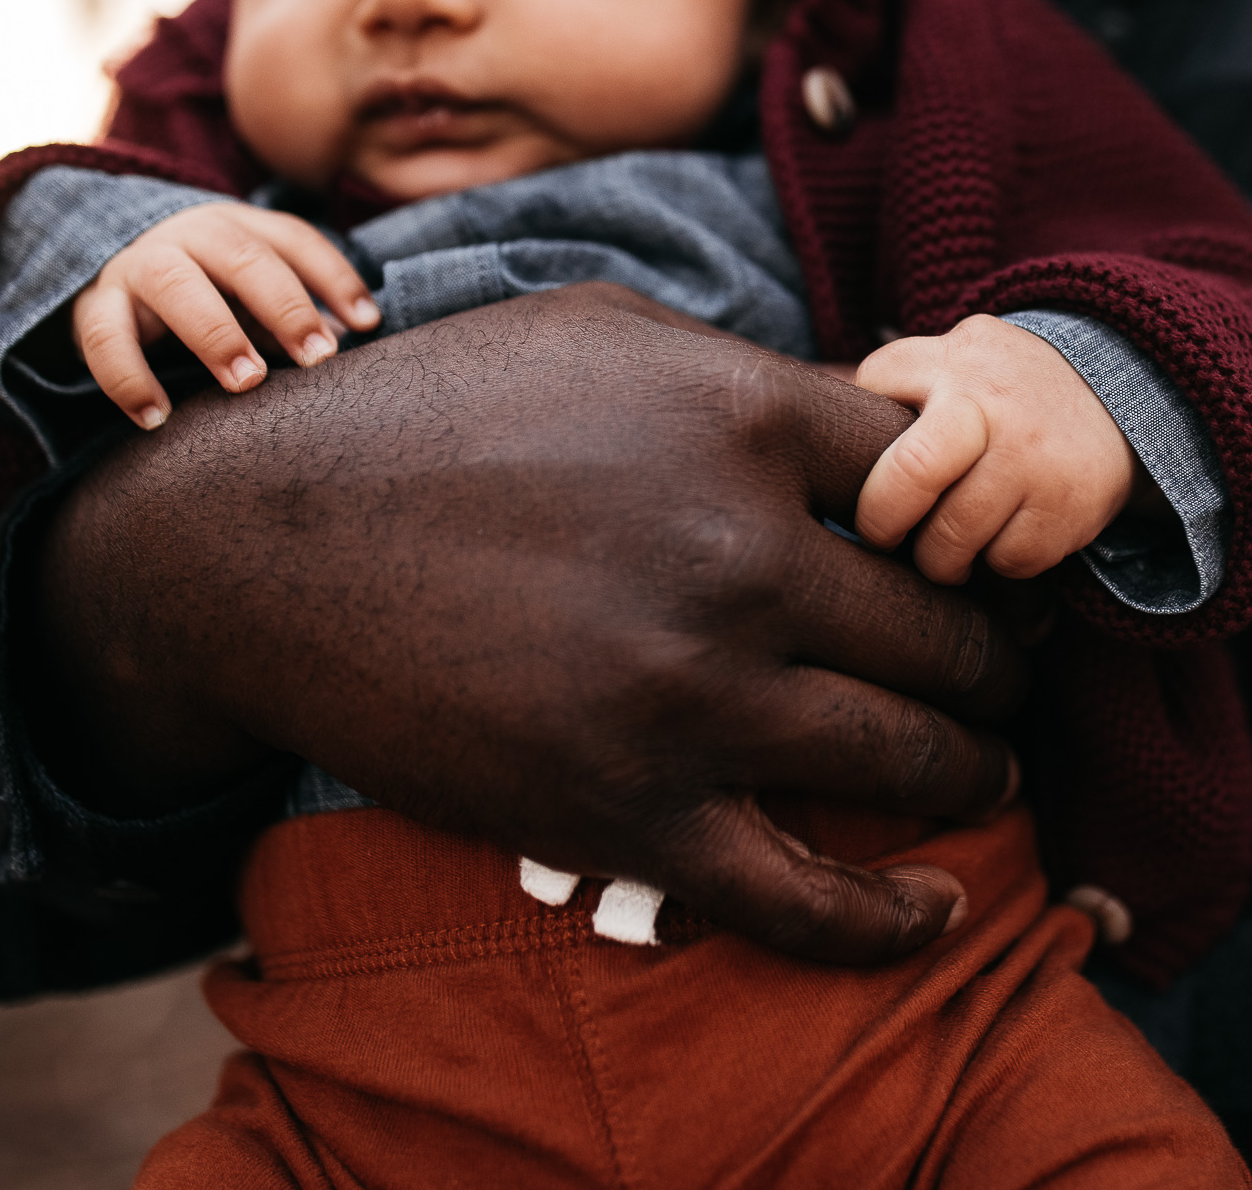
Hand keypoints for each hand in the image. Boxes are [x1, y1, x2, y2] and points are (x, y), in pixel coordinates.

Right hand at [33, 285, 1027, 965]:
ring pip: (911, 757)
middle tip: (993, 681)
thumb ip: (745, 372)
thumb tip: (872, 424)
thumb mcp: (596, 332)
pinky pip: (807, 901)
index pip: (937, 481)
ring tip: (975, 768)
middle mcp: (735, 556)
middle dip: (990, 665)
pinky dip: (892, 918)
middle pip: (951, 633)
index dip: (974, 532)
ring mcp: (684, 695)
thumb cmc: (426, 418)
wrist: (257, 545)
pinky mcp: (622, 814)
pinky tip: (935, 906)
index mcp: (737, 418)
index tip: (972, 569)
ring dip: (969, 769)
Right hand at [69, 201, 381, 428]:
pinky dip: (128, 377)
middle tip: (318, 357)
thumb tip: (343, 341)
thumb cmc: (202, 296)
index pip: (292, 239)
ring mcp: (136, 265)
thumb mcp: (246, 296)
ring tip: (247, 382)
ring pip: (174, 283)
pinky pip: (104, 336)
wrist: (103, 279)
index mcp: (235, 228)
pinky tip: (155, 418)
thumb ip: (286, 317)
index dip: (334, 276)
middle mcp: (186, 236)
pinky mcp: (93, 304)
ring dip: (215, 331)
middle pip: (240, 255)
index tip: (367, 324)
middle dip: (284, 305)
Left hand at [854, 314, 1149, 584]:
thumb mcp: (947, 359)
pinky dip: (997, 564)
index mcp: (951, 362)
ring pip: (953, 538)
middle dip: (882, 524)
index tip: (849, 479)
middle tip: (882, 538)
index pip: (876, 392)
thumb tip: (805, 419)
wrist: (1119, 388)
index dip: (856, 442)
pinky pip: (1007, 561)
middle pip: (910, 477)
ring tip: (945, 546)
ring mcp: (1034, 457)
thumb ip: (886, 384)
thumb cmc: (998, 390)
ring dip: (940, 558)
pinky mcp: (1070, 506)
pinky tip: (999, 539)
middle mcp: (993, 405)